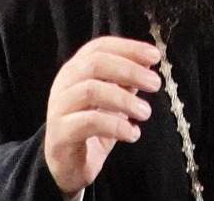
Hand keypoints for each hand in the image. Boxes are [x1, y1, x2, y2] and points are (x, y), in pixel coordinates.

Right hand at [42, 36, 161, 195]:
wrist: (68, 167)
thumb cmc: (92, 128)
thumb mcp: (113, 100)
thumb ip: (125, 80)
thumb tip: (148, 60)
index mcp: (76, 70)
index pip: (100, 47)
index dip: (128, 48)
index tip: (155, 56)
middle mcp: (64, 83)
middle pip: (95, 63)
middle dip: (129, 70)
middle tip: (154, 83)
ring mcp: (59, 107)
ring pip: (91, 91)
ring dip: (124, 99)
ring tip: (145, 112)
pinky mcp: (60, 133)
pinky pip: (89, 122)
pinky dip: (116, 126)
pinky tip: (132, 134)